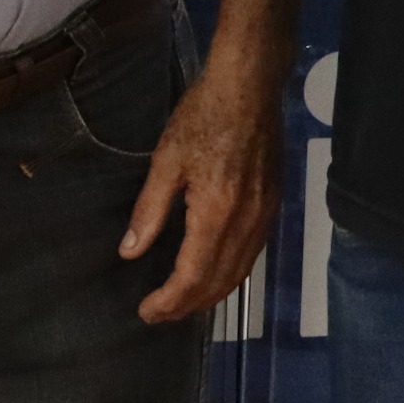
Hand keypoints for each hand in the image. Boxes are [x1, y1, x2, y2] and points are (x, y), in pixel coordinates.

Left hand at [120, 60, 279, 325]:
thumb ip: (150, 210)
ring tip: (183, 303)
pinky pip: (252, 255)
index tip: (147, 313)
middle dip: (188, 306)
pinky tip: (213, 274)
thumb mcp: (166, 161)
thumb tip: (130, 251)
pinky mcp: (273, 206)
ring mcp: (265, 216)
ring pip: (239, 273)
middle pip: (219, 283)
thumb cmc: (202, 117)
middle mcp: (246, 223)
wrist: (251, 87)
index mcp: (217, 214)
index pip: (192, 276)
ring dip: (211, 295)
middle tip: (160, 314)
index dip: (169, 302)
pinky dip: (230, 275)